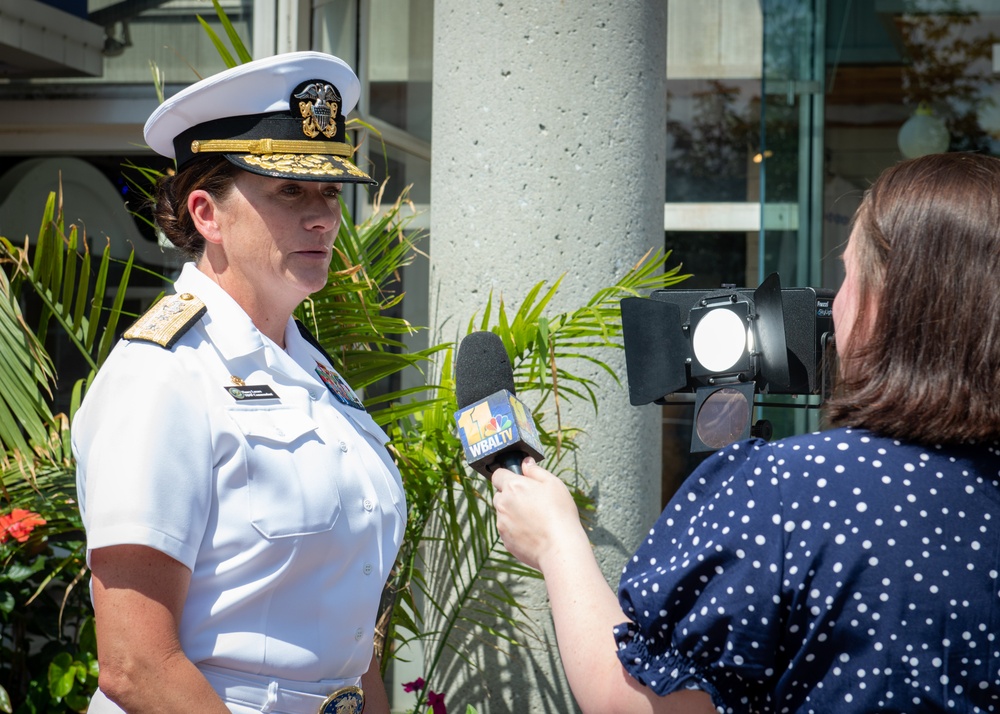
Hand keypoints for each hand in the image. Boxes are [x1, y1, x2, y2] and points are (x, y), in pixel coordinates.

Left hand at [491, 457, 586, 571]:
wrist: (559, 547)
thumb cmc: (559, 513)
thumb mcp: (553, 484)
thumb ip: (535, 471)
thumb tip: (525, 463)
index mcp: (512, 487)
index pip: (497, 475)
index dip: (508, 476)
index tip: (519, 481)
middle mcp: (502, 504)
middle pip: (499, 495)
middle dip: (511, 496)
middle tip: (531, 502)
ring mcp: (502, 524)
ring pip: (503, 513)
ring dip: (513, 513)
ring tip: (535, 520)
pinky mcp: (505, 540)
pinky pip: (507, 530)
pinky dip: (516, 530)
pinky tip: (534, 532)